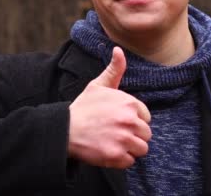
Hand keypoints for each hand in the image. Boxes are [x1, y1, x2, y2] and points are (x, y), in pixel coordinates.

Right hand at [68, 47, 151, 168]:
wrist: (64, 129)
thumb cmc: (83, 108)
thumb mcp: (98, 85)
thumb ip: (114, 69)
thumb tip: (119, 50)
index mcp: (129, 103)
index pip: (146, 117)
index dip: (134, 120)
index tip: (119, 121)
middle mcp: (129, 121)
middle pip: (146, 134)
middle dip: (133, 135)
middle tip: (116, 133)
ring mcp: (123, 139)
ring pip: (141, 149)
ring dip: (130, 148)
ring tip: (114, 143)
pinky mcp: (116, 156)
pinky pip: (130, 161)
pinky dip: (121, 159)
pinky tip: (109, 151)